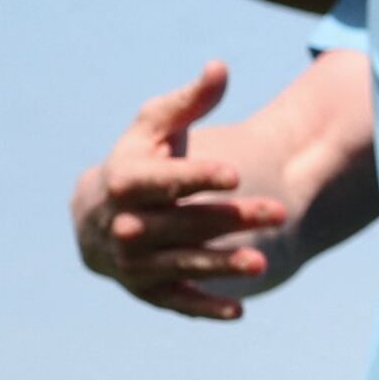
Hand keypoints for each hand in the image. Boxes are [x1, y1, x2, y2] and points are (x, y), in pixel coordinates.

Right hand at [71, 63, 278, 319]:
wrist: (99, 214)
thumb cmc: (139, 163)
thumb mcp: (155, 128)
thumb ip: (189, 102)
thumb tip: (220, 67)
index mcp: (122, 180)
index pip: (158, 181)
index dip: (195, 177)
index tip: (234, 173)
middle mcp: (122, 224)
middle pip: (179, 222)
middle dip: (227, 217)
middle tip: (278, 211)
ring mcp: (131, 261)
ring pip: (179, 264)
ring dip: (219, 266)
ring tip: (262, 262)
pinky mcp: (145, 289)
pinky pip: (175, 301)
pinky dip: (203, 308)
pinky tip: (239, 312)